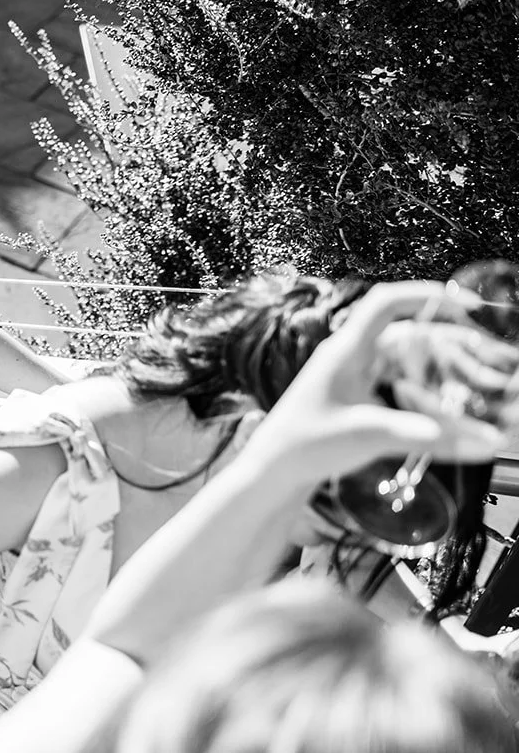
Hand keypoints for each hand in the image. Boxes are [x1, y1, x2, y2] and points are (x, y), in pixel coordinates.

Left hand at [240, 281, 508, 484]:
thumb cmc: (306, 445)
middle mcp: (351, 356)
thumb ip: (428, 438)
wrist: (274, 469)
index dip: (424, 294)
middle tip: (489, 357)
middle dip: (449, 342)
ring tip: (479, 381)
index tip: (465, 302)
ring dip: (440, 367)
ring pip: (406, 360)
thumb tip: (486, 441)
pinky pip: (399, 381)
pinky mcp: (358, 395)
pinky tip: (448, 405)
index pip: (385, 303)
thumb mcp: (370, 437)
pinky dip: (425, 388)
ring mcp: (354, 374)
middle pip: (407, 334)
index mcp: (346, 350)